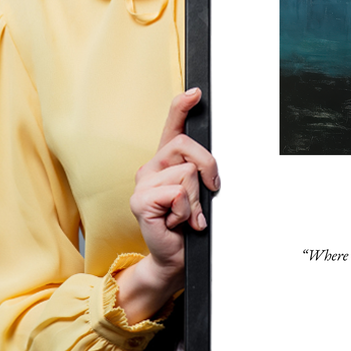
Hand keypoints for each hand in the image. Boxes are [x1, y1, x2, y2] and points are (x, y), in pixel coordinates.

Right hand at [115, 88, 219, 322]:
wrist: (175, 257)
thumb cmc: (189, 224)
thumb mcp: (200, 193)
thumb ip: (201, 172)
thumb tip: (210, 165)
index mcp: (166, 161)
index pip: (172, 126)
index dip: (182, 106)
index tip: (196, 92)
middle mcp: (151, 167)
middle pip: (187, 146)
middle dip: (208, 168)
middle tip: (209, 192)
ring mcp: (143, 183)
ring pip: (187, 173)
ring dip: (196, 199)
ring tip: (187, 215)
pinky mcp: (140, 201)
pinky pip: (177, 193)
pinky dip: (186, 211)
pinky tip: (177, 222)